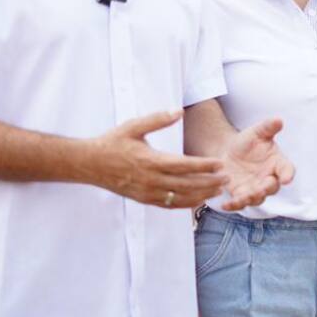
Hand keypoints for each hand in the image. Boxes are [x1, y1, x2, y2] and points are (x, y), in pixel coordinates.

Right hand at [85, 110, 227, 208]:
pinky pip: (169, 205)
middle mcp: (151, 180)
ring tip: (218, 191)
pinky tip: (198, 201)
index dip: (204, 166)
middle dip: (209, 182)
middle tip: (226, 179)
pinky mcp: (143, 199)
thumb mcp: (133, 126)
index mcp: (150, 160)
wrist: (90, 164)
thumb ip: (157, 119)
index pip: (184, 165)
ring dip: (201, 195)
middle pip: (187, 184)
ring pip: (180, 198)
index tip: (220, 164)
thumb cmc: (112, 142)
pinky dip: (186, 204)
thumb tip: (179, 111)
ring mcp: (147, 192)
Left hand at [219, 118, 293, 210]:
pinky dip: (233, 206)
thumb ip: (268, 127)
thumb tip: (278, 120)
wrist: (229, 150)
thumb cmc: (248, 141)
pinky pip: (239, 203)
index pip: (287, 170)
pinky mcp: (240, 194)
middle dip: (267, 189)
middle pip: (272, 188)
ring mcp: (255, 188)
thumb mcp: (257, 132)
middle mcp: (269, 178)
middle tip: (261, 188)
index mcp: (277, 163)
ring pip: (257, 198)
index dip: (288, 175)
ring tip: (243, 197)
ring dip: (251, 199)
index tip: (286, 179)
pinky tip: (225, 204)